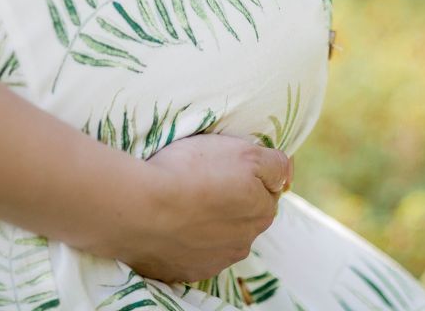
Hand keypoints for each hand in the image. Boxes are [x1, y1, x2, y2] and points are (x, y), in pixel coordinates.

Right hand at [118, 133, 293, 282]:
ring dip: (202, 222)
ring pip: (214, 237)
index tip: (221, 167)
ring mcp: (210, 262)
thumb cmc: (192, 172)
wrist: (139, 208)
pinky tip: (165, 221)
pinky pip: (186, 252)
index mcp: (261, 214)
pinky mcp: (180, 272)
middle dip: (225, 201)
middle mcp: (241, 244)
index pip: (263, 192)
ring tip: (177, 200)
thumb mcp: (245, 153)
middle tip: (198, 180)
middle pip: (239, 217)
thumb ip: (275, 164)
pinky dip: (179, 239)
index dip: (244, 175)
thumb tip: (286, 173)